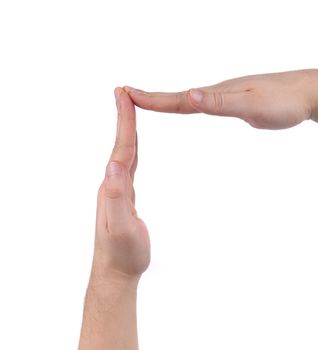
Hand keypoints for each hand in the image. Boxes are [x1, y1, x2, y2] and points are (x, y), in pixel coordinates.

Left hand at [90, 87, 149, 283]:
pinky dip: (131, 151)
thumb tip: (113, 165)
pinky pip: (128, 167)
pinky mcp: (124, 197)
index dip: (124, 122)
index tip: (123, 96)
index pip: (121, 148)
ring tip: (129, 114)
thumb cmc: (122, 253)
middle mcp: (112, 184)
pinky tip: (132, 150)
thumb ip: (116, 198)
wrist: (117, 271)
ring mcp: (117, 190)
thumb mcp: (120, 228)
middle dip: (124, 118)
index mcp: (113, 186)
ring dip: (127, 132)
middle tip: (125, 94)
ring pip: (124, 154)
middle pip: (121, 145)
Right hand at [124, 69, 317, 129]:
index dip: (151, 99)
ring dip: (165, 100)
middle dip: (150, 97)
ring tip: (148, 101)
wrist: (307, 93)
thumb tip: (189, 95)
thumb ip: (219, 102)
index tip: (126, 93)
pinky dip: (186, 104)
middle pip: (176, 97)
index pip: (177, 98)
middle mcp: (215, 93)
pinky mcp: (231, 103)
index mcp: (215, 94)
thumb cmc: (284, 101)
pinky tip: (187, 105)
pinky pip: (201, 104)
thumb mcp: (251, 104)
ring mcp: (223, 97)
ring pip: (187, 100)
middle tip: (126, 93)